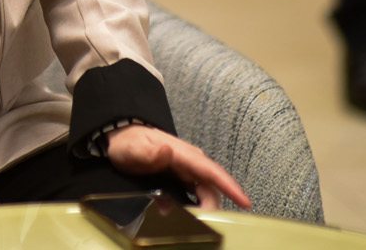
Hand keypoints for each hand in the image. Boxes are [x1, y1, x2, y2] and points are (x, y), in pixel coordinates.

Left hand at [103, 126, 251, 210]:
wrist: (120, 140)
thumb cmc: (128, 142)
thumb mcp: (133, 147)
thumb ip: (148, 152)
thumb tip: (168, 152)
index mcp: (182, 154)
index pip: (210, 171)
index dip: (229, 186)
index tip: (245, 202)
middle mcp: (189, 163)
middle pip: (210, 189)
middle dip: (212, 208)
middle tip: (202, 226)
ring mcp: (186, 172)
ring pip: (203, 195)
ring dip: (201, 210)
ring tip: (191, 224)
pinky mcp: (181, 180)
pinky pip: (192, 197)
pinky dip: (191, 208)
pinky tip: (179, 216)